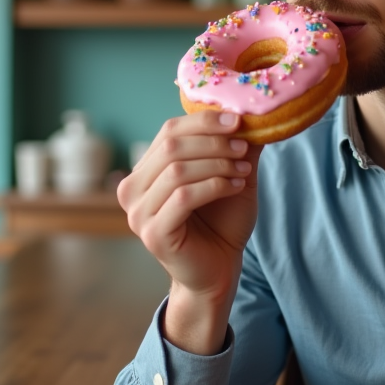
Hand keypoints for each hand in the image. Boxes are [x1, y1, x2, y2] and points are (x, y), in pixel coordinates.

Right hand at [117, 111, 261, 312]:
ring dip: (218, 164)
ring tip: (244, 169)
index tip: (238, 120)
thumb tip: (253, 113)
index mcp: (144, 171)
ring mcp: (138, 214)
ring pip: (178, 171)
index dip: (203, 122)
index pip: (168, 131)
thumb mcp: (231, 176)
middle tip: (244, 145)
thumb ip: (235, 147)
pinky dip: (215, 186)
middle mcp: (132, 190)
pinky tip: (236, 186)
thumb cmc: (222, 222)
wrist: (219, 270)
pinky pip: (184, 197)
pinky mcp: (153, 234)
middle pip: (171, 147)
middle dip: (213, 142)